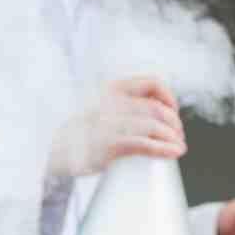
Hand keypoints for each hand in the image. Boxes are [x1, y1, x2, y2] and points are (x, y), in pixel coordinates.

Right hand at [48, 76, 185, 180]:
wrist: (57, 149)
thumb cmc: (86, 130)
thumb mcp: (106, 106)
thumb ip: (130, 103)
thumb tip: (165, 110)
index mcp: (113, 88)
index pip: (152, 83)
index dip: (169, 98)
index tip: (174, 112)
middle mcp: (112, 102)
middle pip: (156, 108)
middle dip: (174, 123)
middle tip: (178, 135)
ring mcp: (109, 123)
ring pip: (153, 125)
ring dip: (171, 137)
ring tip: (178, 146)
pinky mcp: (109, 144)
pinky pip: (144, 144)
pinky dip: (163, 148)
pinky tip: (173, 152)